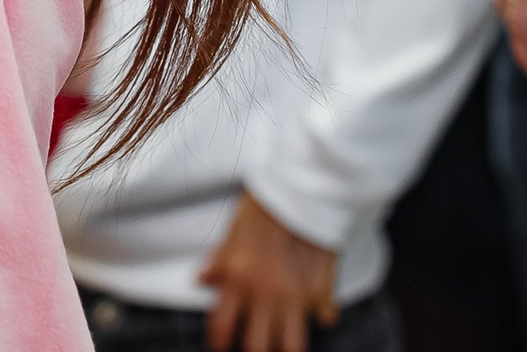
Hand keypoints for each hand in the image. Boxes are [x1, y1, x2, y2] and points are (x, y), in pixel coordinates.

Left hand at [199, 192, 338, 351]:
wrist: (305, 191)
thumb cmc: (267, 206)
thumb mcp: (234, 230)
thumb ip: (220, 260)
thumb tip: (202, 280)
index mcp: (237, 278)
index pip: (220, 325)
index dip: (218, 342)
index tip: (220, 346)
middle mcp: (264, 294)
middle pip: (256, 346)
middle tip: (253, 350)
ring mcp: (295, 297)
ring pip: (290, 346)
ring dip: (286, 349)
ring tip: (284, 346)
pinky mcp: (322, 293)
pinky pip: (324, 317)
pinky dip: (321, 318)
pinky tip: (319, 314)